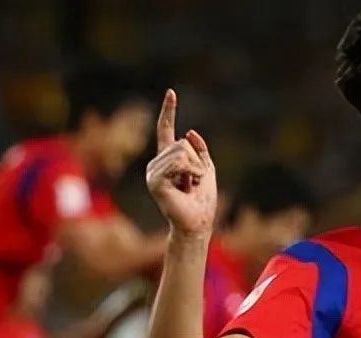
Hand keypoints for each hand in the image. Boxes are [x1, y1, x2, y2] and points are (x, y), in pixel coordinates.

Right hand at [146, 89, 216, 239]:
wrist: (198, 221)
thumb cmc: (202, 200)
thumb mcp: (207, 169)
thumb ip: (200, 150)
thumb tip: (190, 132)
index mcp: (168, 159)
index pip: (166, 130)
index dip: (169, 111)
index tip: (171, 92)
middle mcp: (156, 163)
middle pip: (181, 143)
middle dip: (196, 161)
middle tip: (193, 183)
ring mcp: (153, 172)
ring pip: (181, 152)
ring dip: (194, 169)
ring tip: (190, 186)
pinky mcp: (154, 181)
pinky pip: (178, 163)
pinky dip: (190, 173)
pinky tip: (186, 187)